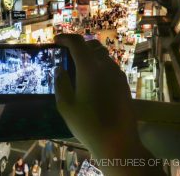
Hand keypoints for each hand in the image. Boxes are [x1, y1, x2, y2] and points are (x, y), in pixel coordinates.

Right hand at [54, 35, 163, 175]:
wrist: (118, 142)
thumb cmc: (88, 125)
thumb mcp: (66, 106)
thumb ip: (61, 83)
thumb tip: (59, 69)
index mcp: (90, 69)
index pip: (78, 43)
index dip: (65, 38)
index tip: (56, 41)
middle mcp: (106, 66)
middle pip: (92, 45)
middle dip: (78, 45)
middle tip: (66, 53)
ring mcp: (118, 74)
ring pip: (103, 55)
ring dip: (89, 54)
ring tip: (78, 66)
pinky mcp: (124, 83)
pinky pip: (110, 65)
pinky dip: (98, 64)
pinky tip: (92, 79)